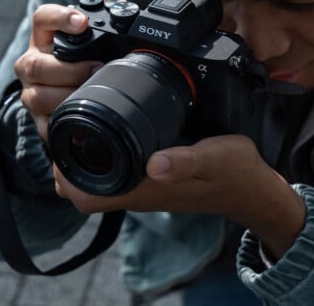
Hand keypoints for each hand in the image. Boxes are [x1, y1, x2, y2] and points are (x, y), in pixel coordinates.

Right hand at [14, 0, 126, 140]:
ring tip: (93, 93)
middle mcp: (31, 64)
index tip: (82, 22)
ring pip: (37, 96)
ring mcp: (31, 92)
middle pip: (35, 64)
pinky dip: (64, 122)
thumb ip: (105, 12)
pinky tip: (84, 119)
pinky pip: (45, 125)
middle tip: (97, 68)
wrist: (64, 95)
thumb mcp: (91, 37)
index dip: (59, 17)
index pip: (42, 18)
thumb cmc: (80, 60)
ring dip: (68, 95)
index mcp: (44, 38)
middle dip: (70, 69)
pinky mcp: (38, 120)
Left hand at [53, 134, 305, 258]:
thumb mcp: (215, 157)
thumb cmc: (235, 172)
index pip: (84, 197)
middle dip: (64, 158)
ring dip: (82, 154)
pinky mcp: (153, 177)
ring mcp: (144, 186)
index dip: (62, 173)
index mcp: (144, 189)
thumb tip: (153, 163)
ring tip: (82, 117)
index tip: (60, 139)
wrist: (252, 187)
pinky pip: (116, 169)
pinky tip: (112, 125)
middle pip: (82, 186)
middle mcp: (137, 191)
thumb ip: (186, 160)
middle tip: (67, 120)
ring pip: (97, 177)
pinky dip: (105, 151)